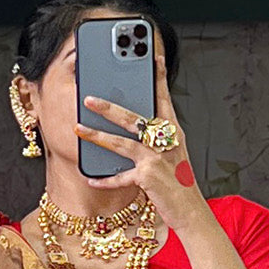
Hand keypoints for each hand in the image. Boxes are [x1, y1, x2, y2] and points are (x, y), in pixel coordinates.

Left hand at [75, 54, 207, 231]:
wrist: (191, 210)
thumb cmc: (179, 181)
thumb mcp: (173, 152)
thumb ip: (156, 136)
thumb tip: (134, 122)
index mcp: (173, 131)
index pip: (164, 99)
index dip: (159, 77)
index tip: (153, 57)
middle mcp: (165, 141)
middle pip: (133, 118)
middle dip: (108, 107)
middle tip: (89, 97)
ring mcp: (156, 159)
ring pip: (121, 143)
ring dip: (96, 135)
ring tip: (78, 128)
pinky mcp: (148, 178)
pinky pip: (120, 177)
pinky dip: (104, 179)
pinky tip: (89, 177)